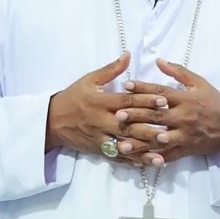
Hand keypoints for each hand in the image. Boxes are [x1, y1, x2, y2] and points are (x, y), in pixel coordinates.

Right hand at [46, 53, 168, 164]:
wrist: (51, 120)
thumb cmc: (73, 97)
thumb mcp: (89, 80)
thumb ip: (111, 70)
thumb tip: (128, 55)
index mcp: (101, 102)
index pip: (127, 102)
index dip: (145, 101)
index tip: (164, 101)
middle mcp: (101, 121)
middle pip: (128, 126)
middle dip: (148, 129)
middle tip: (168, 131)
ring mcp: (99, 137)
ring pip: (124, 145)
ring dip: (143, 150)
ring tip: (161, 154)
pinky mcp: (97, 150)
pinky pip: (116, 157)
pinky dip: (131, 161)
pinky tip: (146, 164)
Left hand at [116, 59, 219, 165]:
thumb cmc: (214, 102)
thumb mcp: (199, 83)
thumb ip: (178, 72)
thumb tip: (159, 60)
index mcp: (185, 99)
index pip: (160, 92)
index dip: (143, 88)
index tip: (126, 85)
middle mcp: (183, 118)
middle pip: (156, 116)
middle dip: (136, 116)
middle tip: (118, 115)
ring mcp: (183, 136)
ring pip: (158, 140)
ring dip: (139, 142)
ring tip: (122, 144)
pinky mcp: (185, 150)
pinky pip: (166, 155)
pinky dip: (152, 159)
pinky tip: (137, 161)